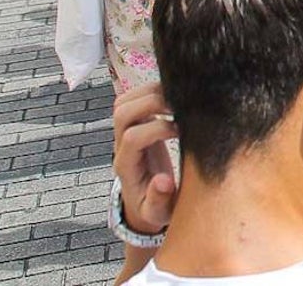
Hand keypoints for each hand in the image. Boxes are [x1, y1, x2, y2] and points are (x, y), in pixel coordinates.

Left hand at [113, 83, 177, 235]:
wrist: (146, 202)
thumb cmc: (155, 207)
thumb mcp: (159, 212)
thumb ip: (159, 200)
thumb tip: (162, 181)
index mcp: (126, 167)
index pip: (133, 137)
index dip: (158, 129)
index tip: (182, 131)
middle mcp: (120, 146)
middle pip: (122, 113)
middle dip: (152, 103)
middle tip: (180, 106)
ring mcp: (124, 132)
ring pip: (124, 101)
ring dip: (150, 92)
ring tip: (178, 98)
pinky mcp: (135, 123)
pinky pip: (133, 97)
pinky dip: (152, 90)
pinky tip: (175, 97)